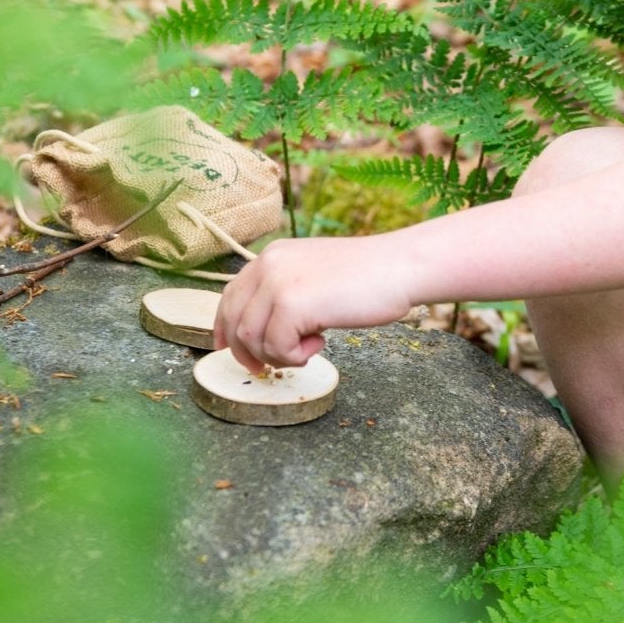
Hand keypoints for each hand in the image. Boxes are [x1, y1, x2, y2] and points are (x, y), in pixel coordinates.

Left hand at [214, 235, 418, 371]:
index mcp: (272, 256)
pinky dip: (296, 356)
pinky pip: (277, 347)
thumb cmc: (367, 277)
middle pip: (235, 321)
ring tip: (311, 346)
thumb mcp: (313, 276)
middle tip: (272, 365)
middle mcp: (268, 265)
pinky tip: (321, 341)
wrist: (398, 268)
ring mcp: (278, 283)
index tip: (228, 349)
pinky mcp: (291, 305)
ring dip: (280, 354)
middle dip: (249, 352)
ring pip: (252, 339)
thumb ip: (285, 293)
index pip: (231, 295)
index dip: (225, 327)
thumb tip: (260, 331)